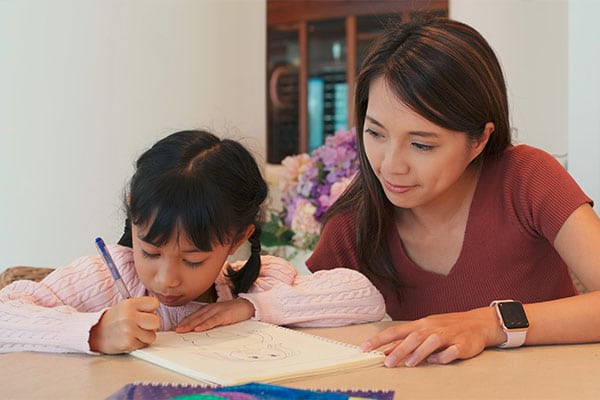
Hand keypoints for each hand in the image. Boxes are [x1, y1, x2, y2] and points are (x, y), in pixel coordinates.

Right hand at [88, 296, 159, 353]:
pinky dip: (138, 344)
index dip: (151, 309)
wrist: (93, 334)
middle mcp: (129, 316)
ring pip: (152, 336)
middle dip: (151, 325)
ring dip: (145, 336)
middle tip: (141, 326)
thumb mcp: (124, 306)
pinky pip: (143, 345)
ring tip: (134, 333)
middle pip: (156, 321)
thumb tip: (156, 311)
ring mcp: (128, 330)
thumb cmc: (112, 320)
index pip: (154, 303)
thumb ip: (141, 306)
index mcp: (129, 304)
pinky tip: (129, 339)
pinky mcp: (127, 343)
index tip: (146, 312)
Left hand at [175, 298, 254, 332]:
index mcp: (209, 309)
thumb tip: (199, 331)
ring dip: (190, 324)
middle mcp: (211, 308)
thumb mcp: (220, 317)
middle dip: (184, 324)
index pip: (193, 316)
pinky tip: (198, 329)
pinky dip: (205, 325)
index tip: (174, 329)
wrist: (248, 305)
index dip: (184, 322)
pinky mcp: (225, 314)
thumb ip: (210, 321)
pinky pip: (213, 320)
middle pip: (195, 317)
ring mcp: (217, 310)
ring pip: (201, 318)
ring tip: (181, 330)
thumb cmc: (233, 312)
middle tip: (174, 331)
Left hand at [360, 307, 502, 366]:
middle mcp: (432, 328)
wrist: (478, 323)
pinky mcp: (461, 344)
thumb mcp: (425, 331)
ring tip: (408, 364)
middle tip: (387, 363)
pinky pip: (451, 351)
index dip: (379, 340)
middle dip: (399, 350)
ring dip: (418, 353)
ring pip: (431, 342)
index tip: (364, 348)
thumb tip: (386, 351)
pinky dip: (443, 357)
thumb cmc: (447, 327)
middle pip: (412, 337)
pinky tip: (436, 361)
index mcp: (420, 324)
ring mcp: (447, 335)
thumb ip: (406, 341)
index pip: (396, 331)